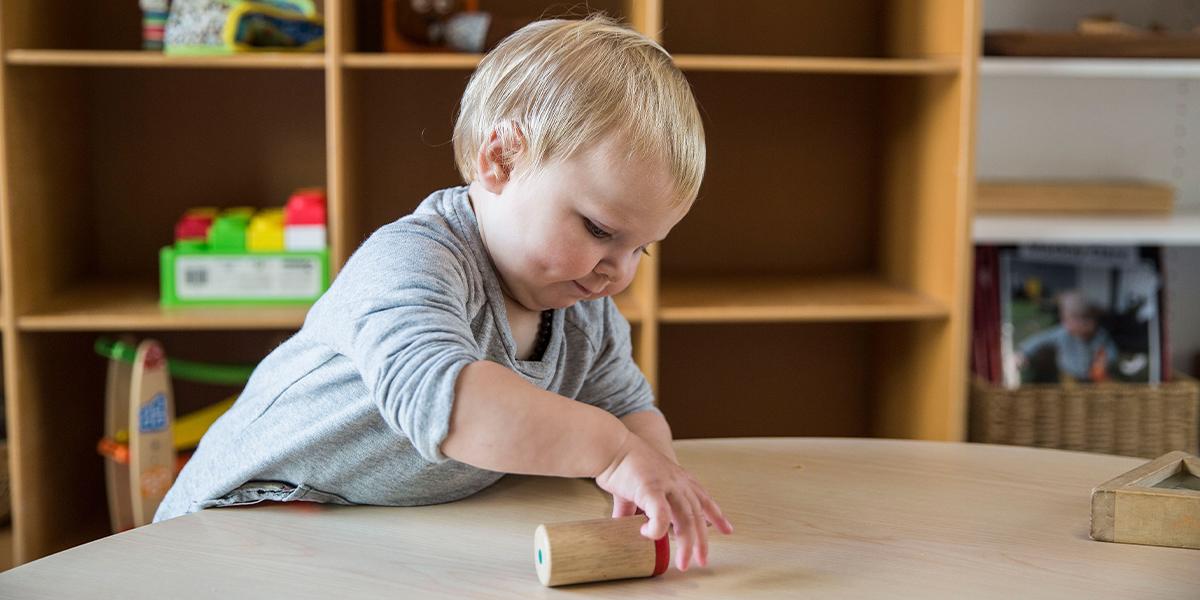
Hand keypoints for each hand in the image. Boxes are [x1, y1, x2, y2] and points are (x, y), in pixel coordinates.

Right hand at [595, 433, 733, 570]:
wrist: (611, 443)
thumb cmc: (622, 462)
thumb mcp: (637, 486)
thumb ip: (634, 506)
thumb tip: (622, 524)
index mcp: (678, 478)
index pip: (704, 498)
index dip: (716, 516)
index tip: (727, 530)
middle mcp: (678, 481)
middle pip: (697, 515)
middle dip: (702, 540)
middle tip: (702, 559)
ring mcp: (667, 485)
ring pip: (685, 519)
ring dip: (687, 544)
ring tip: (683, 562)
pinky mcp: (651, 489)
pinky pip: (662, 515)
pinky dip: (659, 529)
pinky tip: (650, 535)